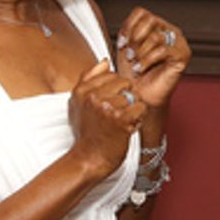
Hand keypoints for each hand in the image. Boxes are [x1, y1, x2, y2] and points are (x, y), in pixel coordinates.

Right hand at [68, 59, 142, 177]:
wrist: (90, 158)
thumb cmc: (87, 132)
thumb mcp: (79, 103)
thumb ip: (89, 79)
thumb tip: (105, 61)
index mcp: (83, 90)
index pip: (112, 74)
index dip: (117, 89)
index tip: (110, 104)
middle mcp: (93, 96)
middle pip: (125, 83)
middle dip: (127, 98)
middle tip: (117, 114)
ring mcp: (106, 107)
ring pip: (134, 96)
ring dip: (133, 110)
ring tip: (122, 121)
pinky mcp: (120, 119)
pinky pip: (140, 108)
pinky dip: (138, 119)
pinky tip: (127, 127)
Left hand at [115, 8, 189, 109]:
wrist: (139, 94)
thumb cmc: (133, 73)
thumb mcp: (125, 46)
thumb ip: (128, 30)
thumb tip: (130, 26)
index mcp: (157, 27)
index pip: (142, 13)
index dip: (128, 27)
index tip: (123, 43)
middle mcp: (170, 32)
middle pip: (150, 20)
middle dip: (135, 39)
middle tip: (131, 54)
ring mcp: (178, 43)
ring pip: (156, 37)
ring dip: (140, 53)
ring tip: (136, 63)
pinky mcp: (183, 56)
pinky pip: (163, 50)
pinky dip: (148, 60)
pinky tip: (142, 68)